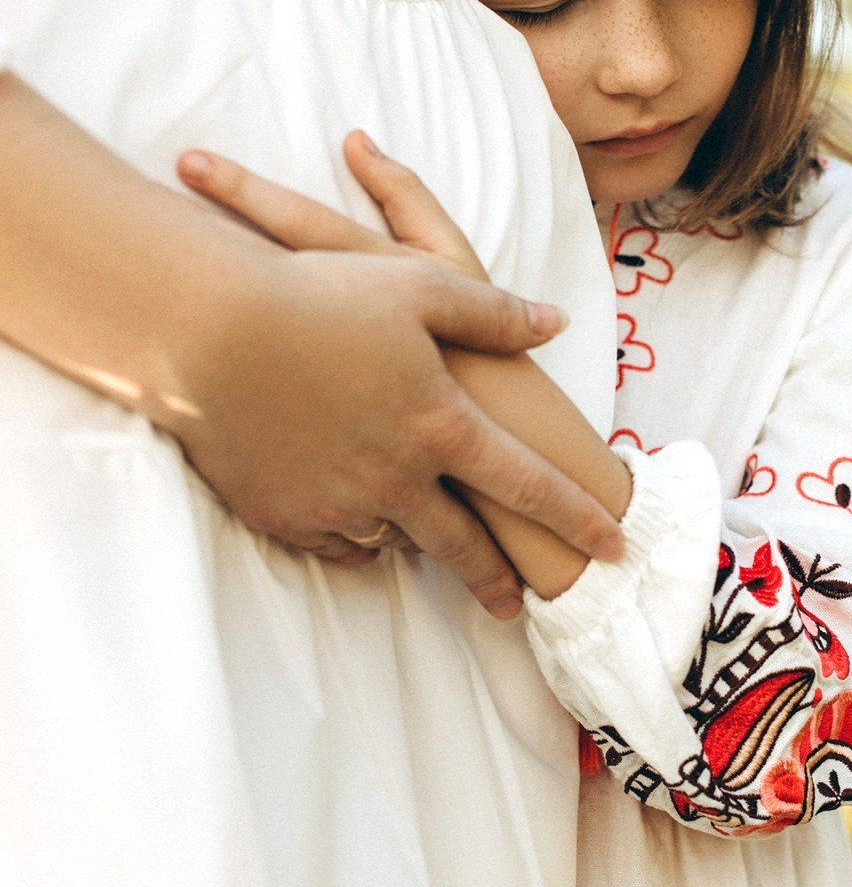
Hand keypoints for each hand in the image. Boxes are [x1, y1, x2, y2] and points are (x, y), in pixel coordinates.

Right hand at [175, 140, 622, 612]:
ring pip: (395, 541)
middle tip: (520, 602)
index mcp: (443, 423)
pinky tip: (360, 529)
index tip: (611, 544)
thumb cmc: (320, 295)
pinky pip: (335, 544)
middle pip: (463, 545)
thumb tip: (556, 321)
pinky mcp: (284, 514)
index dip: (576, 515)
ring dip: (420, 543)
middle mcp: (398, 477)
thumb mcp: (421, 284)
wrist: (206, 330)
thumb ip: (493, 312)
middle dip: (497, 578)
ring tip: (430, 546)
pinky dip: (356, 539)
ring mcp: (339, 502)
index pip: (528, 481)